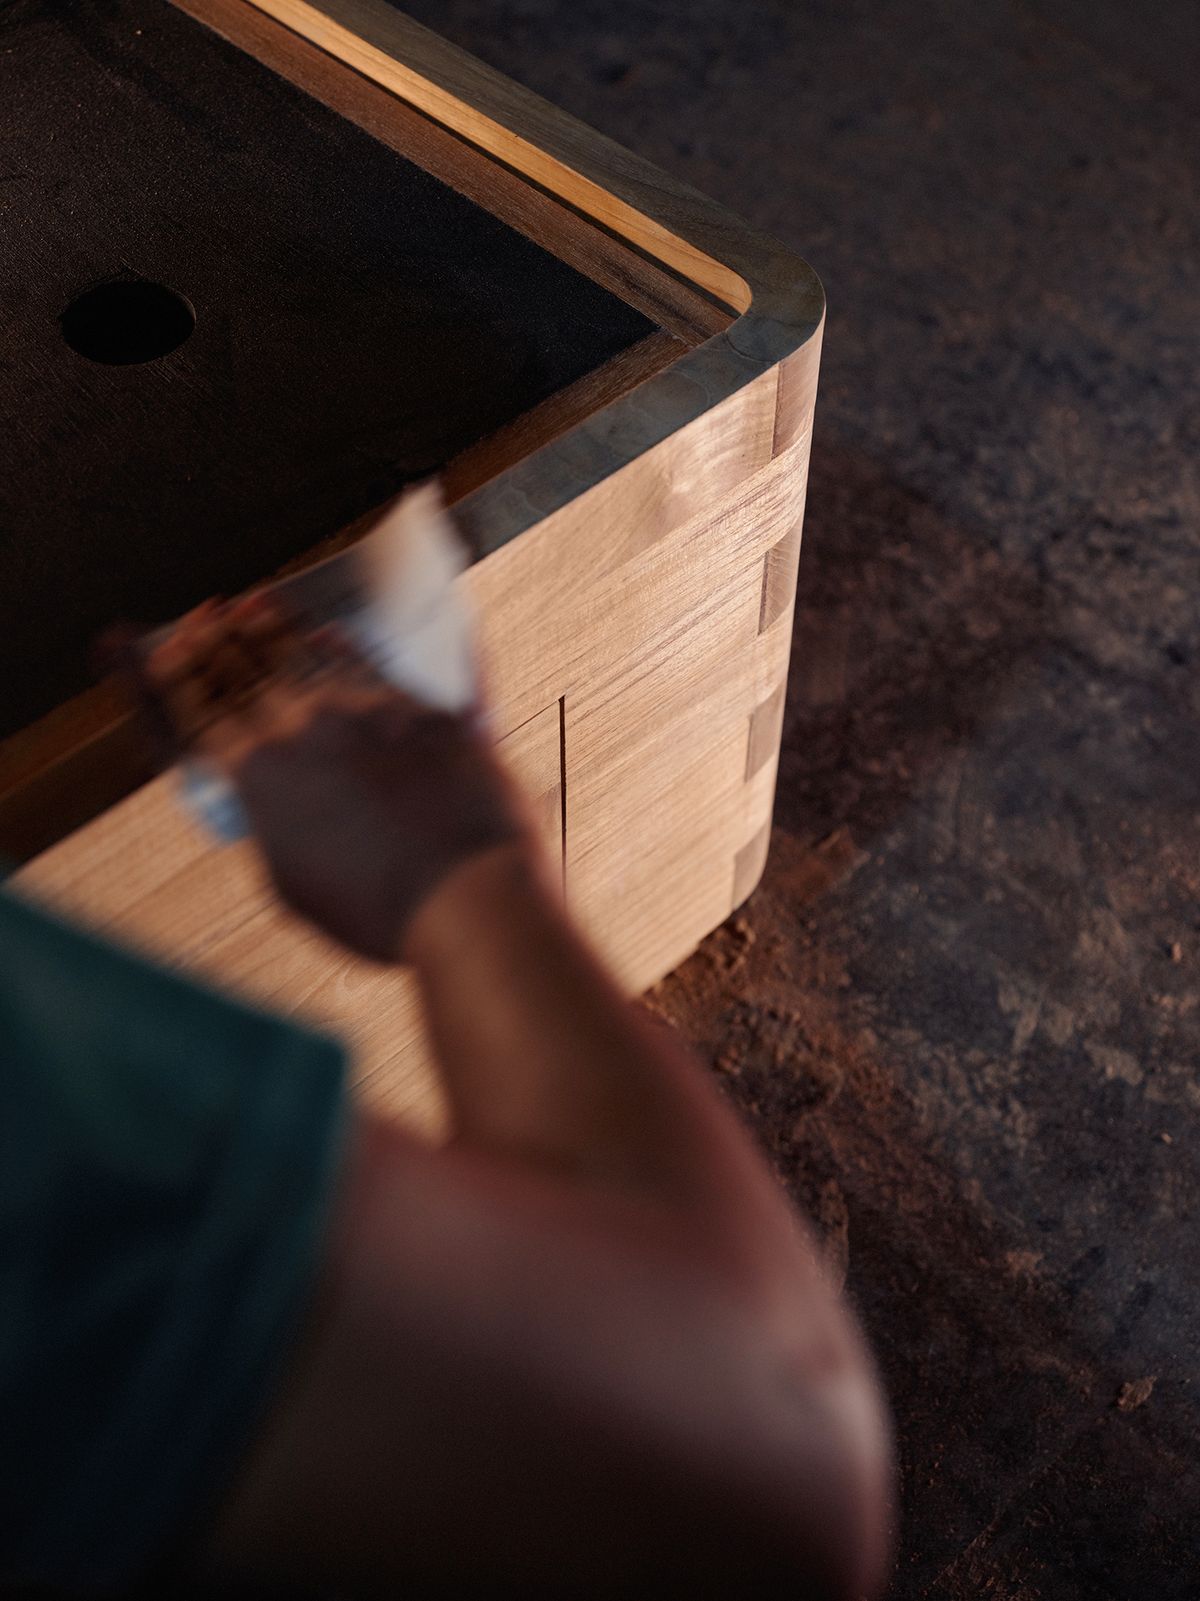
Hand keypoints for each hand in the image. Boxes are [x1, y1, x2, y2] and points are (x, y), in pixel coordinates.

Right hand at [136, 595, 526, 961]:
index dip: (177, 676)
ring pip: (308, 656)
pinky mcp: (422, 711)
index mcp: (259, 773)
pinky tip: (329, 632)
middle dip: (220, 640)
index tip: (164, 650)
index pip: (202, 710)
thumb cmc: (379, 912)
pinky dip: (341, 646)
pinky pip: (370, 664)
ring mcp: (366, 712)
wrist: (468, 896)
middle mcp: (305, 729)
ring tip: (254, 606)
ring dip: (275, 628)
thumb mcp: (292, 884)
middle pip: (249, 671)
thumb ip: (273, 830)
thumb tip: (275, 805)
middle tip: (205, 615)